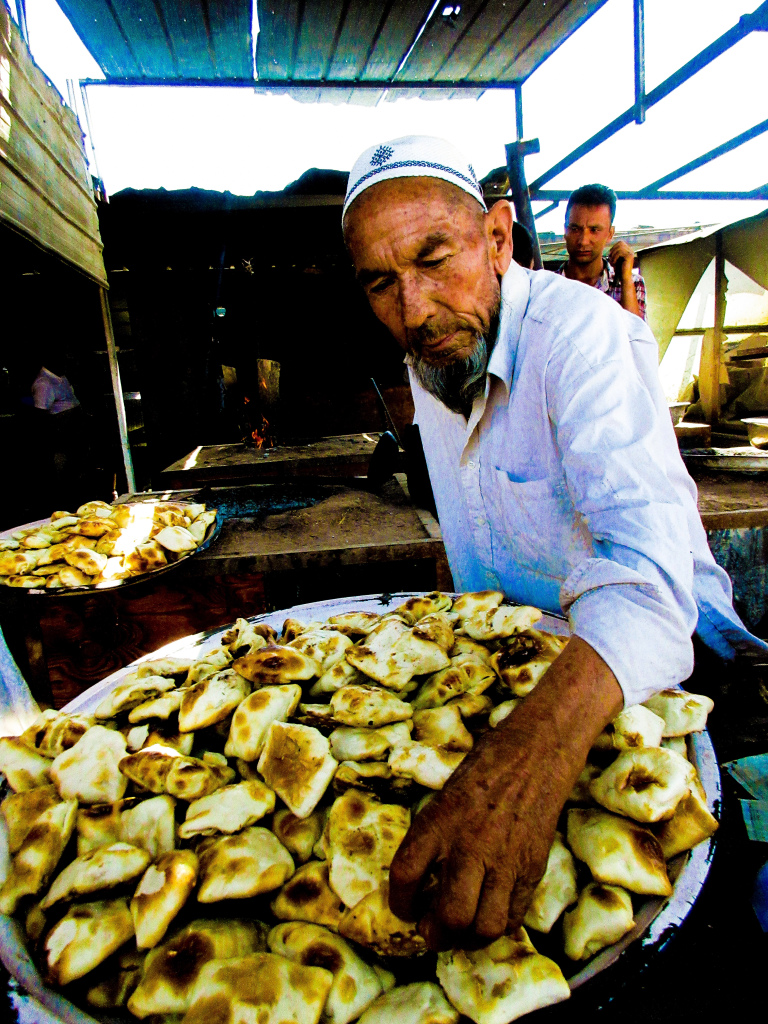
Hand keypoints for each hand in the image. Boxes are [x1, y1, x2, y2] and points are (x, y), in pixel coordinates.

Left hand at [388, 637, 622, 948]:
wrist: (537, 750)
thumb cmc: (486, 766)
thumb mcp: (446, 795)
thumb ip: (434, 837)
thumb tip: (423, 883)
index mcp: (438, 821)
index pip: (404, 876)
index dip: (399, 904)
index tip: (405, 910)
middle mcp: (469, 845)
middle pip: (448, 916)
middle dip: (435, 935)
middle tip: (432, 933)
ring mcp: (504, 859)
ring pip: (483, 927)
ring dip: (468, 940)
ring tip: (461, 934)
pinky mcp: (532, 867)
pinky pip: (513, 917)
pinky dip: (497, 927)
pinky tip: (489, 917)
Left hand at [609, 240, 634, 278]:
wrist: (624, 277)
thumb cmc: (619, 269)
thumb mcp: (616, 259)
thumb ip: (615, 253)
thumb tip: (610, 249)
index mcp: (628, 250)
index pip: (620, 242)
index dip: (614, 247)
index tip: (610, 255)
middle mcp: (630, 250)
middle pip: (620, 243)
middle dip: (613, 250)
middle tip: (610, 258)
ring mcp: (631, 252)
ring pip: (619, 248)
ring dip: (613, 255)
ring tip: (612, 262)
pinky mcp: (629, 256)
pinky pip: (620, 252)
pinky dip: (614, 258)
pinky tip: (614, 263)